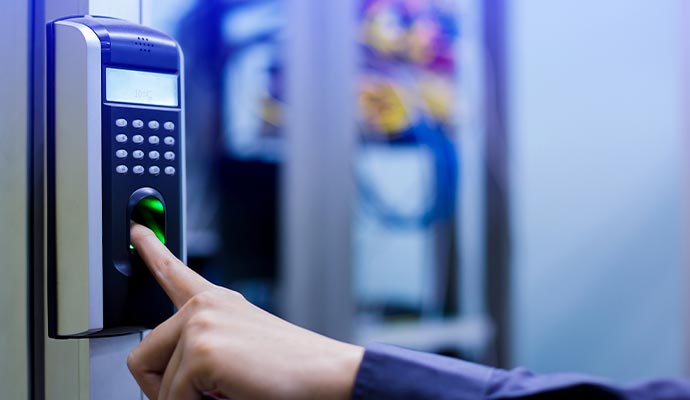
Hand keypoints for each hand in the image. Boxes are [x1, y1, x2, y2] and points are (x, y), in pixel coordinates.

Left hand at [127, 224, 363, 399]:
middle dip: (161, 389)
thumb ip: (204, 345)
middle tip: (199, 396)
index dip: (151, 250)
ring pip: (157, 385)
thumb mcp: (239, 348)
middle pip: (143, 357)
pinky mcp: (203, 351)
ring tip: (226, 393)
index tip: (136, 231)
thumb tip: (170, 375)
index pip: (173, 272)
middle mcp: (204, 306)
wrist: (327, 375)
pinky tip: (228, 396)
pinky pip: (172, 399)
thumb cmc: (291, 367)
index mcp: (216, 302)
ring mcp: (201, 325)